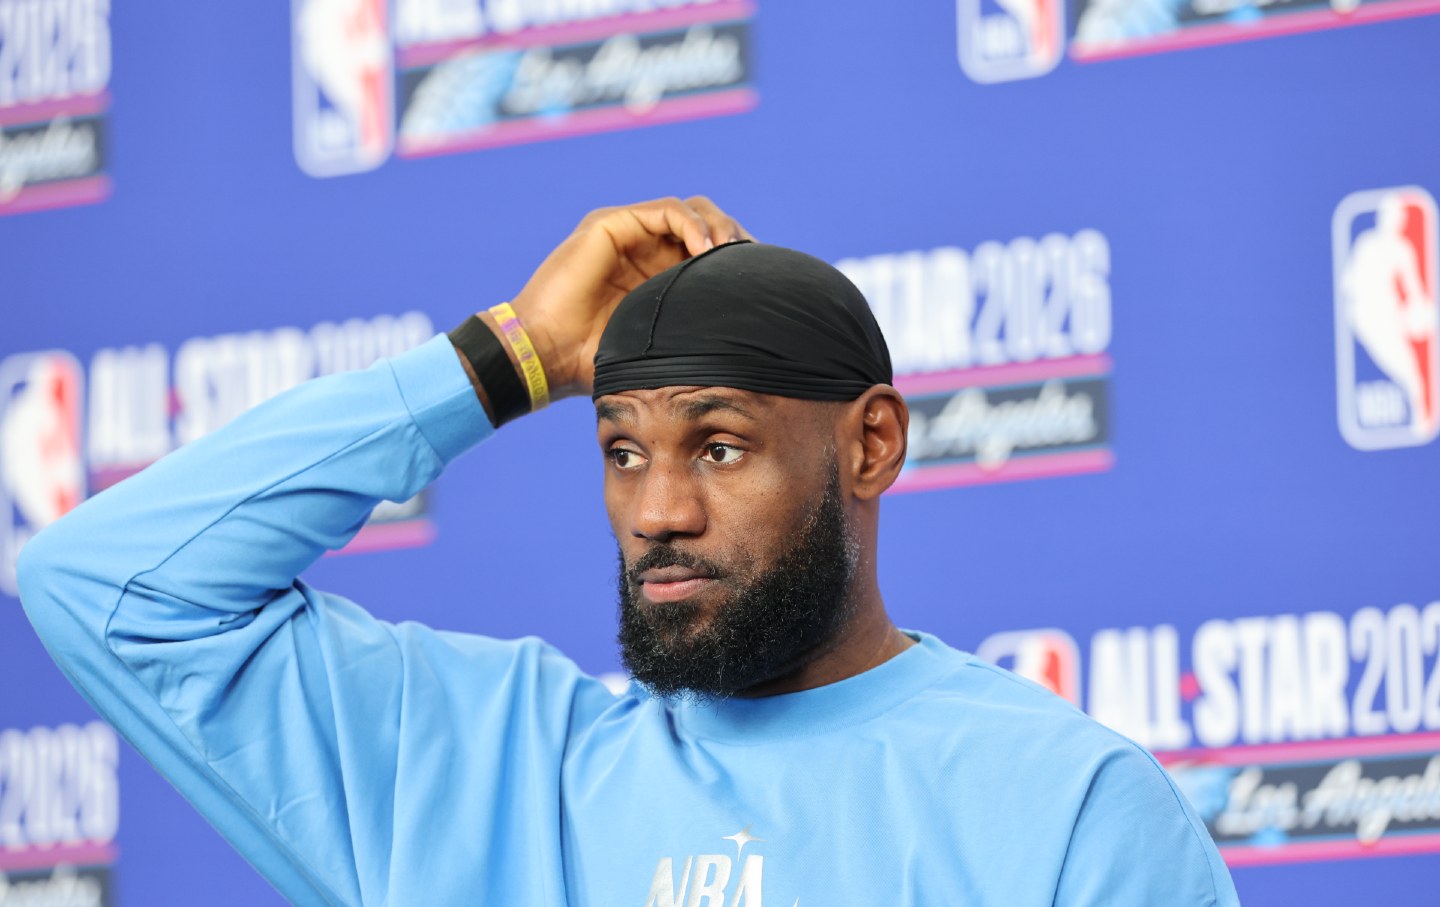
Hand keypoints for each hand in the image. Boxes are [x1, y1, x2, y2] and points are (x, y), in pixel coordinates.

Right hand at [504, 197, 750, 398]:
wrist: (546, 357)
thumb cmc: (593, 364)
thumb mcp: (658, 351)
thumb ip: (690, 339)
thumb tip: (744, 358)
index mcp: (657, 276)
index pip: (710, 252)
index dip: (738, 260)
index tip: (763, 282)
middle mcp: (645, 249)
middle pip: (707, 225)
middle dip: (736, 239)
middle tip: (753, 264)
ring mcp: (628, 233)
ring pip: (692, 211)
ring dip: (720, 228)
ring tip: (734, 254)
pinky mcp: (611, 224)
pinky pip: (667, 211)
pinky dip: (693, 225)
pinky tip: (707, 251)